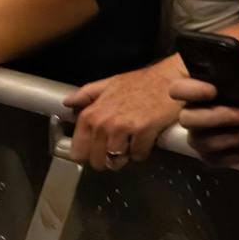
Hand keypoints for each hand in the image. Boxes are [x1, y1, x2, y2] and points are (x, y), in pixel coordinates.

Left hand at [65, 59, 184, 170]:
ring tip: (133, 143)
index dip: (89, 154)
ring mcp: (123, 128)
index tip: (99, 150)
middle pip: (98, 161)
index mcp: (91, 115)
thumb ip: (87, 94)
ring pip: (117, 161)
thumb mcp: (111, 84)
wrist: (171, 78)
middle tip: (120, 147)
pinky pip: (138, 156)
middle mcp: (103, 123)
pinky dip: (143, 152)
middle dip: (108, 158)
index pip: (78, 152)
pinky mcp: (143, 132)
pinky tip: (147, 140)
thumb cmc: (142, 82)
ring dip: (126, 156)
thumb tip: (67, 102)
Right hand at [172, 59, 238, 166]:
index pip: (178, 89)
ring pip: (200, 142)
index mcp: (198, 88)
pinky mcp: (210, 154)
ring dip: (227, 139)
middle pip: (186, 119)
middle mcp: (192, 113)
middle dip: (214, 117)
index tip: (213, 91)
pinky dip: (232, 156)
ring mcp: (199, 135)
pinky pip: (214, 159)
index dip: (191, 91)